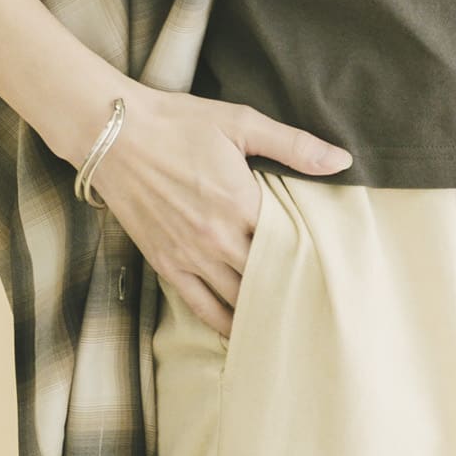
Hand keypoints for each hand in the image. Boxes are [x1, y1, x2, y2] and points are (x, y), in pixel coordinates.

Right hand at [83, 86, 352, 339]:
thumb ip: (294, 145)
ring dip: (265, 308)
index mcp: (242, 203)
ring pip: (240, 299)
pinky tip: (244, 332)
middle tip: (321, 297)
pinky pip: (202, 308)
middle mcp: (219, 239)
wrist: (112, 134)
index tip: (335, 261)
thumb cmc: (178, 123)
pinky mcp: (166, 265)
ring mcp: (190, 256)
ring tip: (291, 318)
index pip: (293, 243)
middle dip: (294, 286)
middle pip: (270, 278)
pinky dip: (225, 324)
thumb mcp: (240, 123)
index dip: (315, 253)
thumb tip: (343, 160)